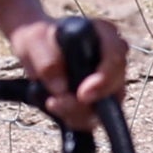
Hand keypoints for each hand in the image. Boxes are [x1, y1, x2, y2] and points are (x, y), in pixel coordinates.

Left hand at [7, 6, 131, 126]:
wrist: (36, 51)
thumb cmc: (40, 39)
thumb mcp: (35, 40)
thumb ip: (47, 59)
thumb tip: (61, 88)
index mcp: (105, 34)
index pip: (116, 55)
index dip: (104, 76)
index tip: (83, 94)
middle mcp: (112, 59)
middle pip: (116, 86)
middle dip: (89, 102)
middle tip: (58, 102)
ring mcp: (108, 82)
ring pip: (107, 108)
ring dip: (79, 113)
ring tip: (52, 103)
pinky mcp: (98, 101)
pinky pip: (93, 118)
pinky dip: (75, 118)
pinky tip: (57, 108)